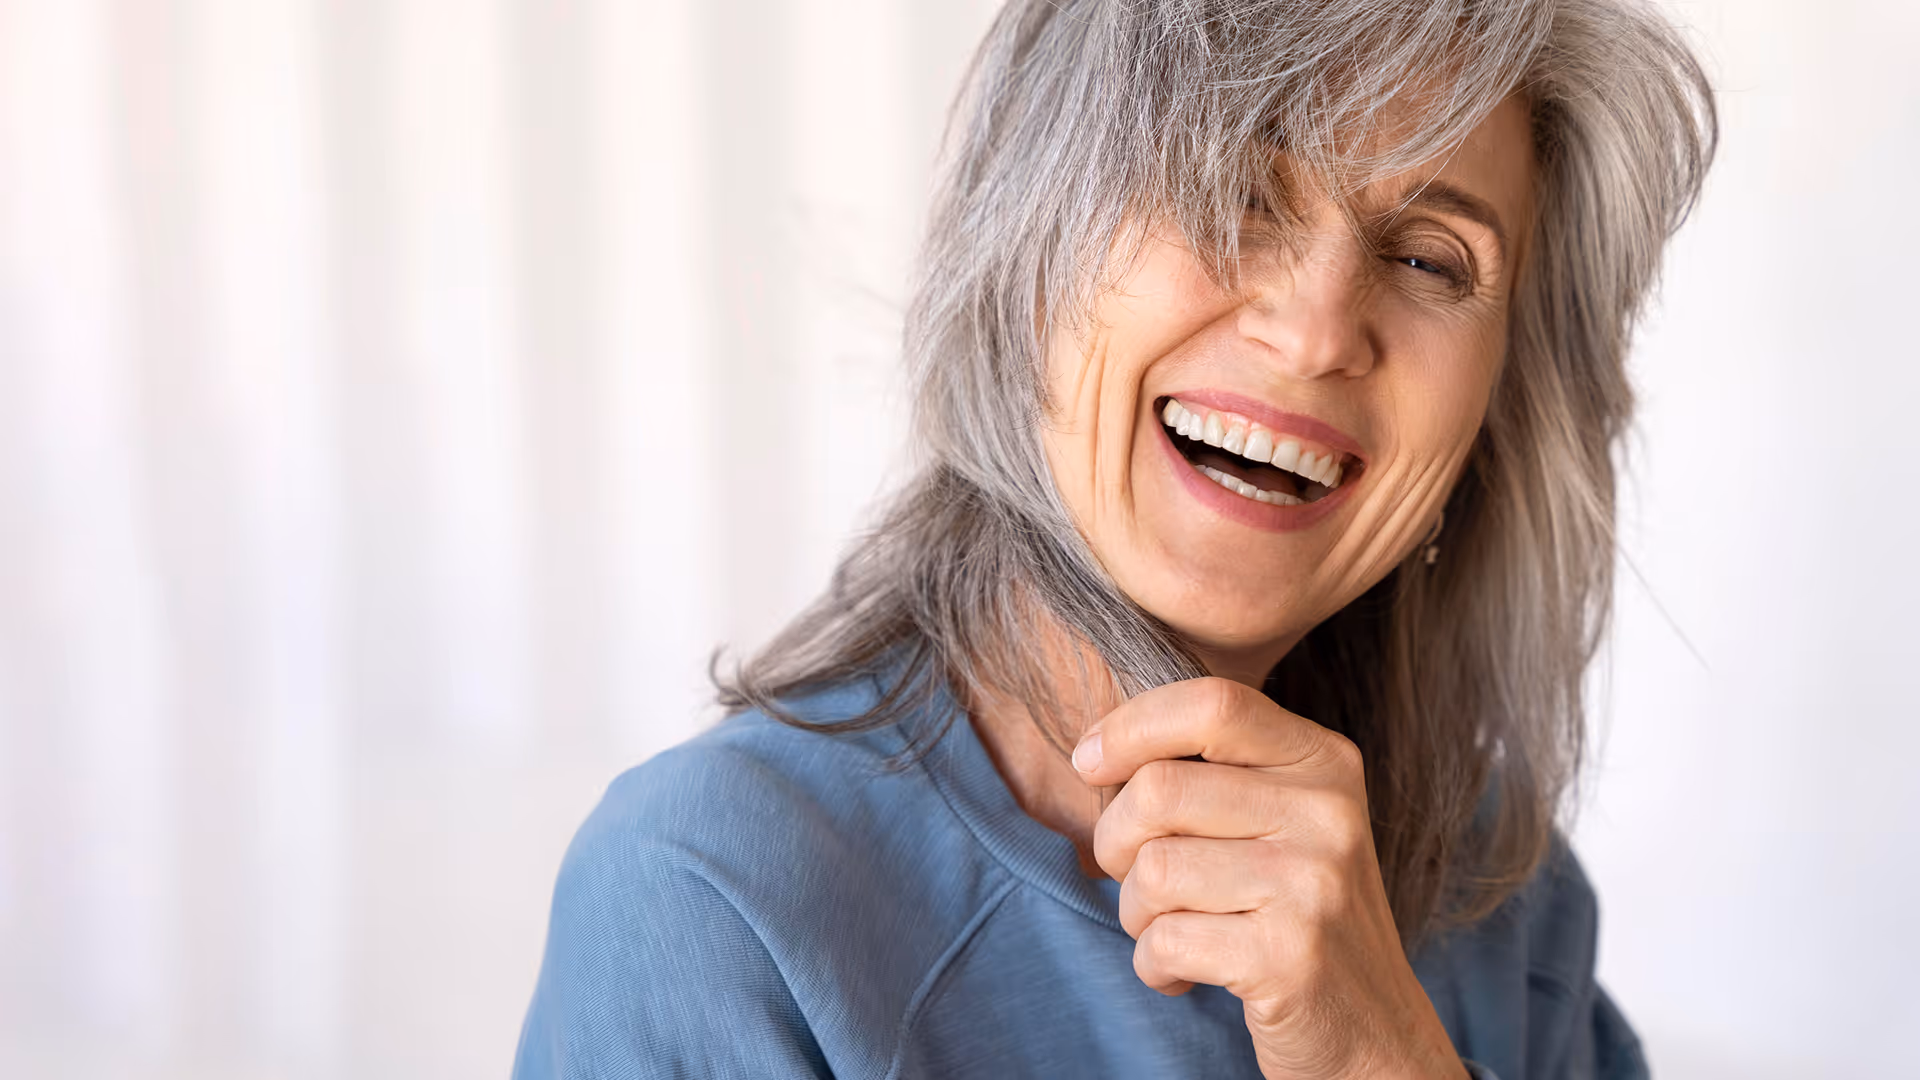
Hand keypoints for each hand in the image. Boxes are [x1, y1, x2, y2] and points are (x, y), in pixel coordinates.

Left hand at [1071, 677, 1465, 1079]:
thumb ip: (1213, 773)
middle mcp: (1328, 812)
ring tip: (1172, 932)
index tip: (1090, 762)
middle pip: (1159, 789)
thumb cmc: (1296, 917)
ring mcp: (1314, 883)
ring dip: (1136, 914)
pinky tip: (1186, 975)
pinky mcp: (1290, 956)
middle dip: (1116, 842)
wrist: (1374, 1032)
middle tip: (1136, 880)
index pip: (1210, 703)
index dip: (1131, 726)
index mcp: (1324, 762)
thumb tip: (1095, 749)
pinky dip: (1154, 966)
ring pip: (1152, 870)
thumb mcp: (1281, 822)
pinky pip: (1164, 941)